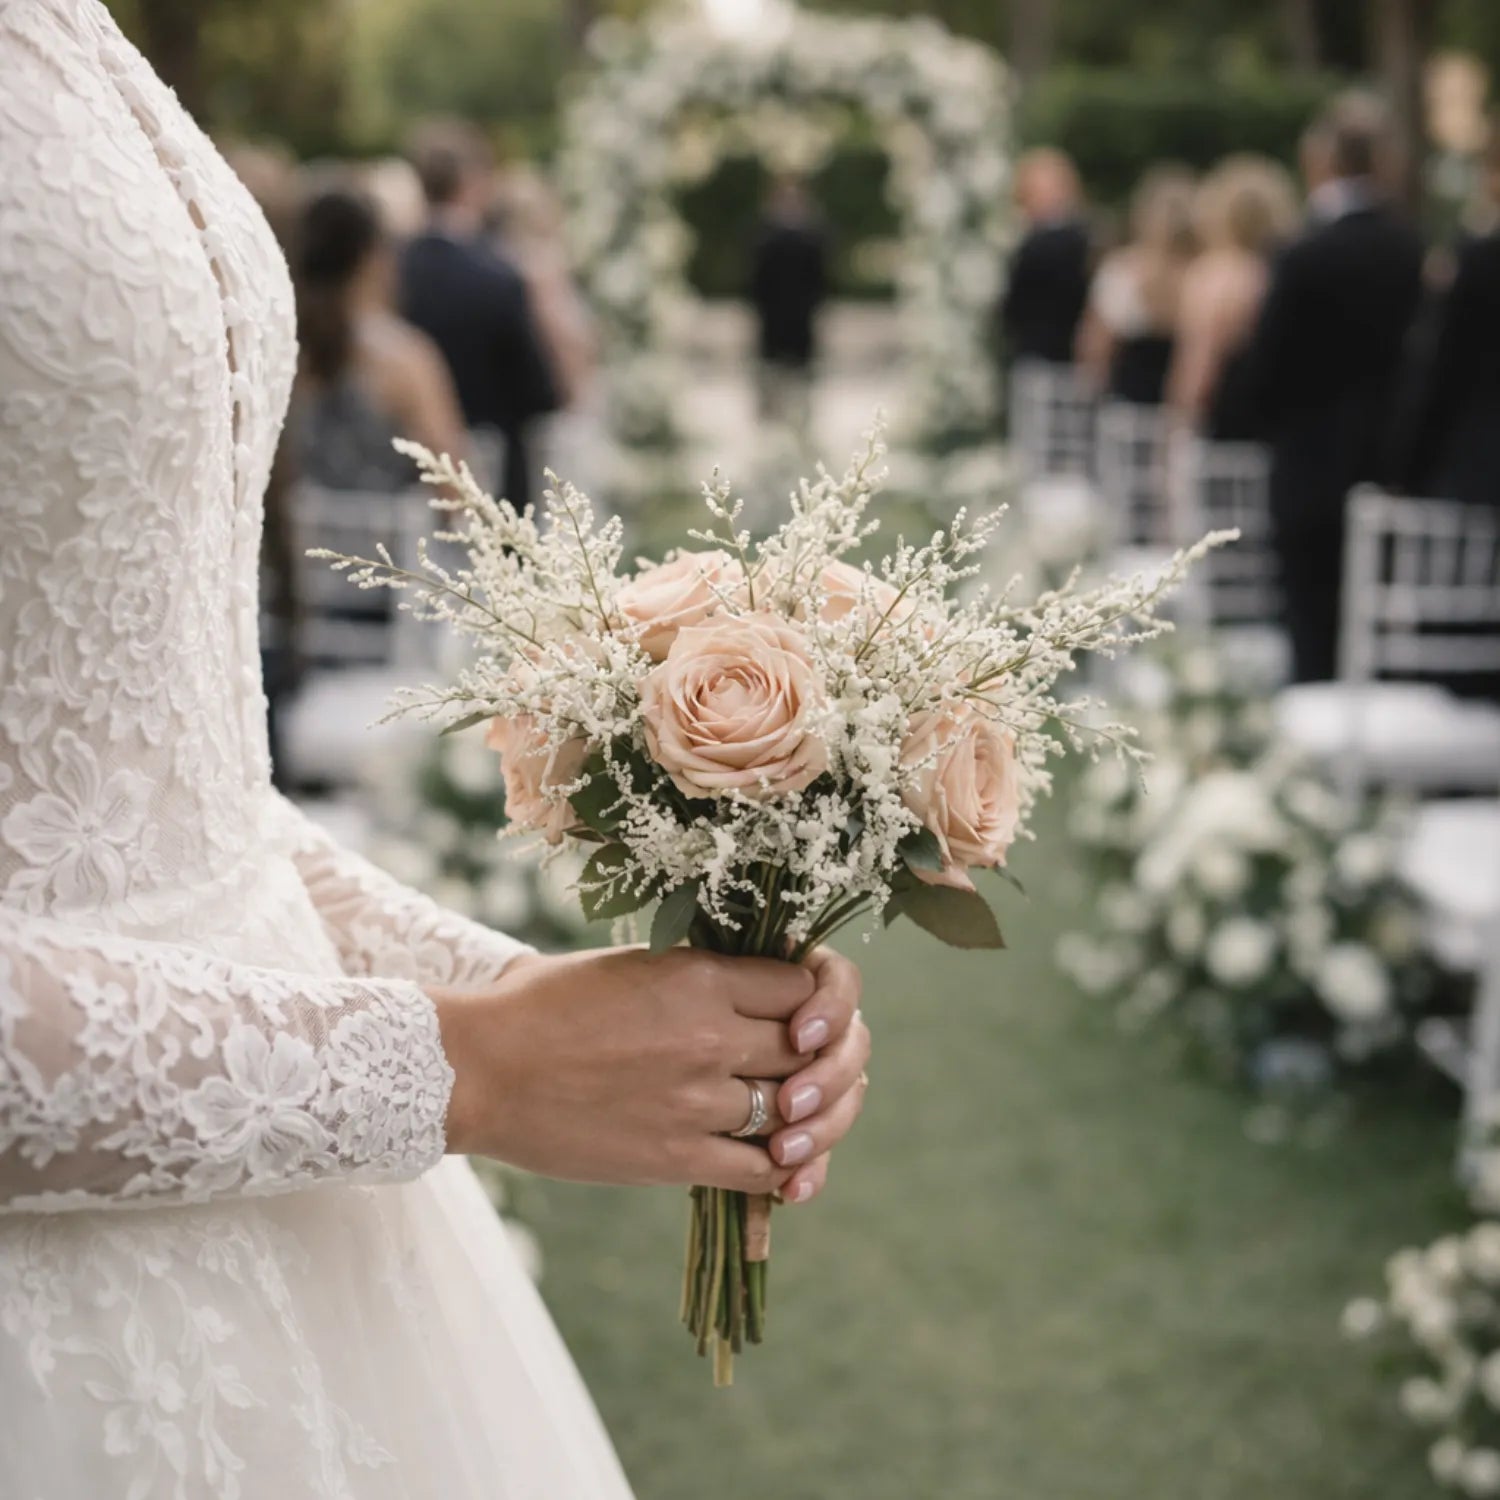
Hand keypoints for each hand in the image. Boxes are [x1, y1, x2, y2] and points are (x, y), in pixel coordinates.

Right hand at [432, 945, 868, 1203]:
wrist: (479, 1067)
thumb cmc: (542, 1004)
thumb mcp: (632, 964)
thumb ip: (699, 975)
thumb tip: (754, 984)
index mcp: (701, 976)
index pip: (810, 984)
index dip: (820, 998)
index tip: (806, 1011)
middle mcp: (713, 1036)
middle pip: (816, 1049)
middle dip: (827, 1059)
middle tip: (818, 1068)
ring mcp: (698, 1100)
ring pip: (801, 1112)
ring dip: (815, 1119)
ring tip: (807, 1119)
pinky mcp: (678, 1158)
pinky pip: (764, 1170)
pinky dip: (786, 1169)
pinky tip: (785, 1165)